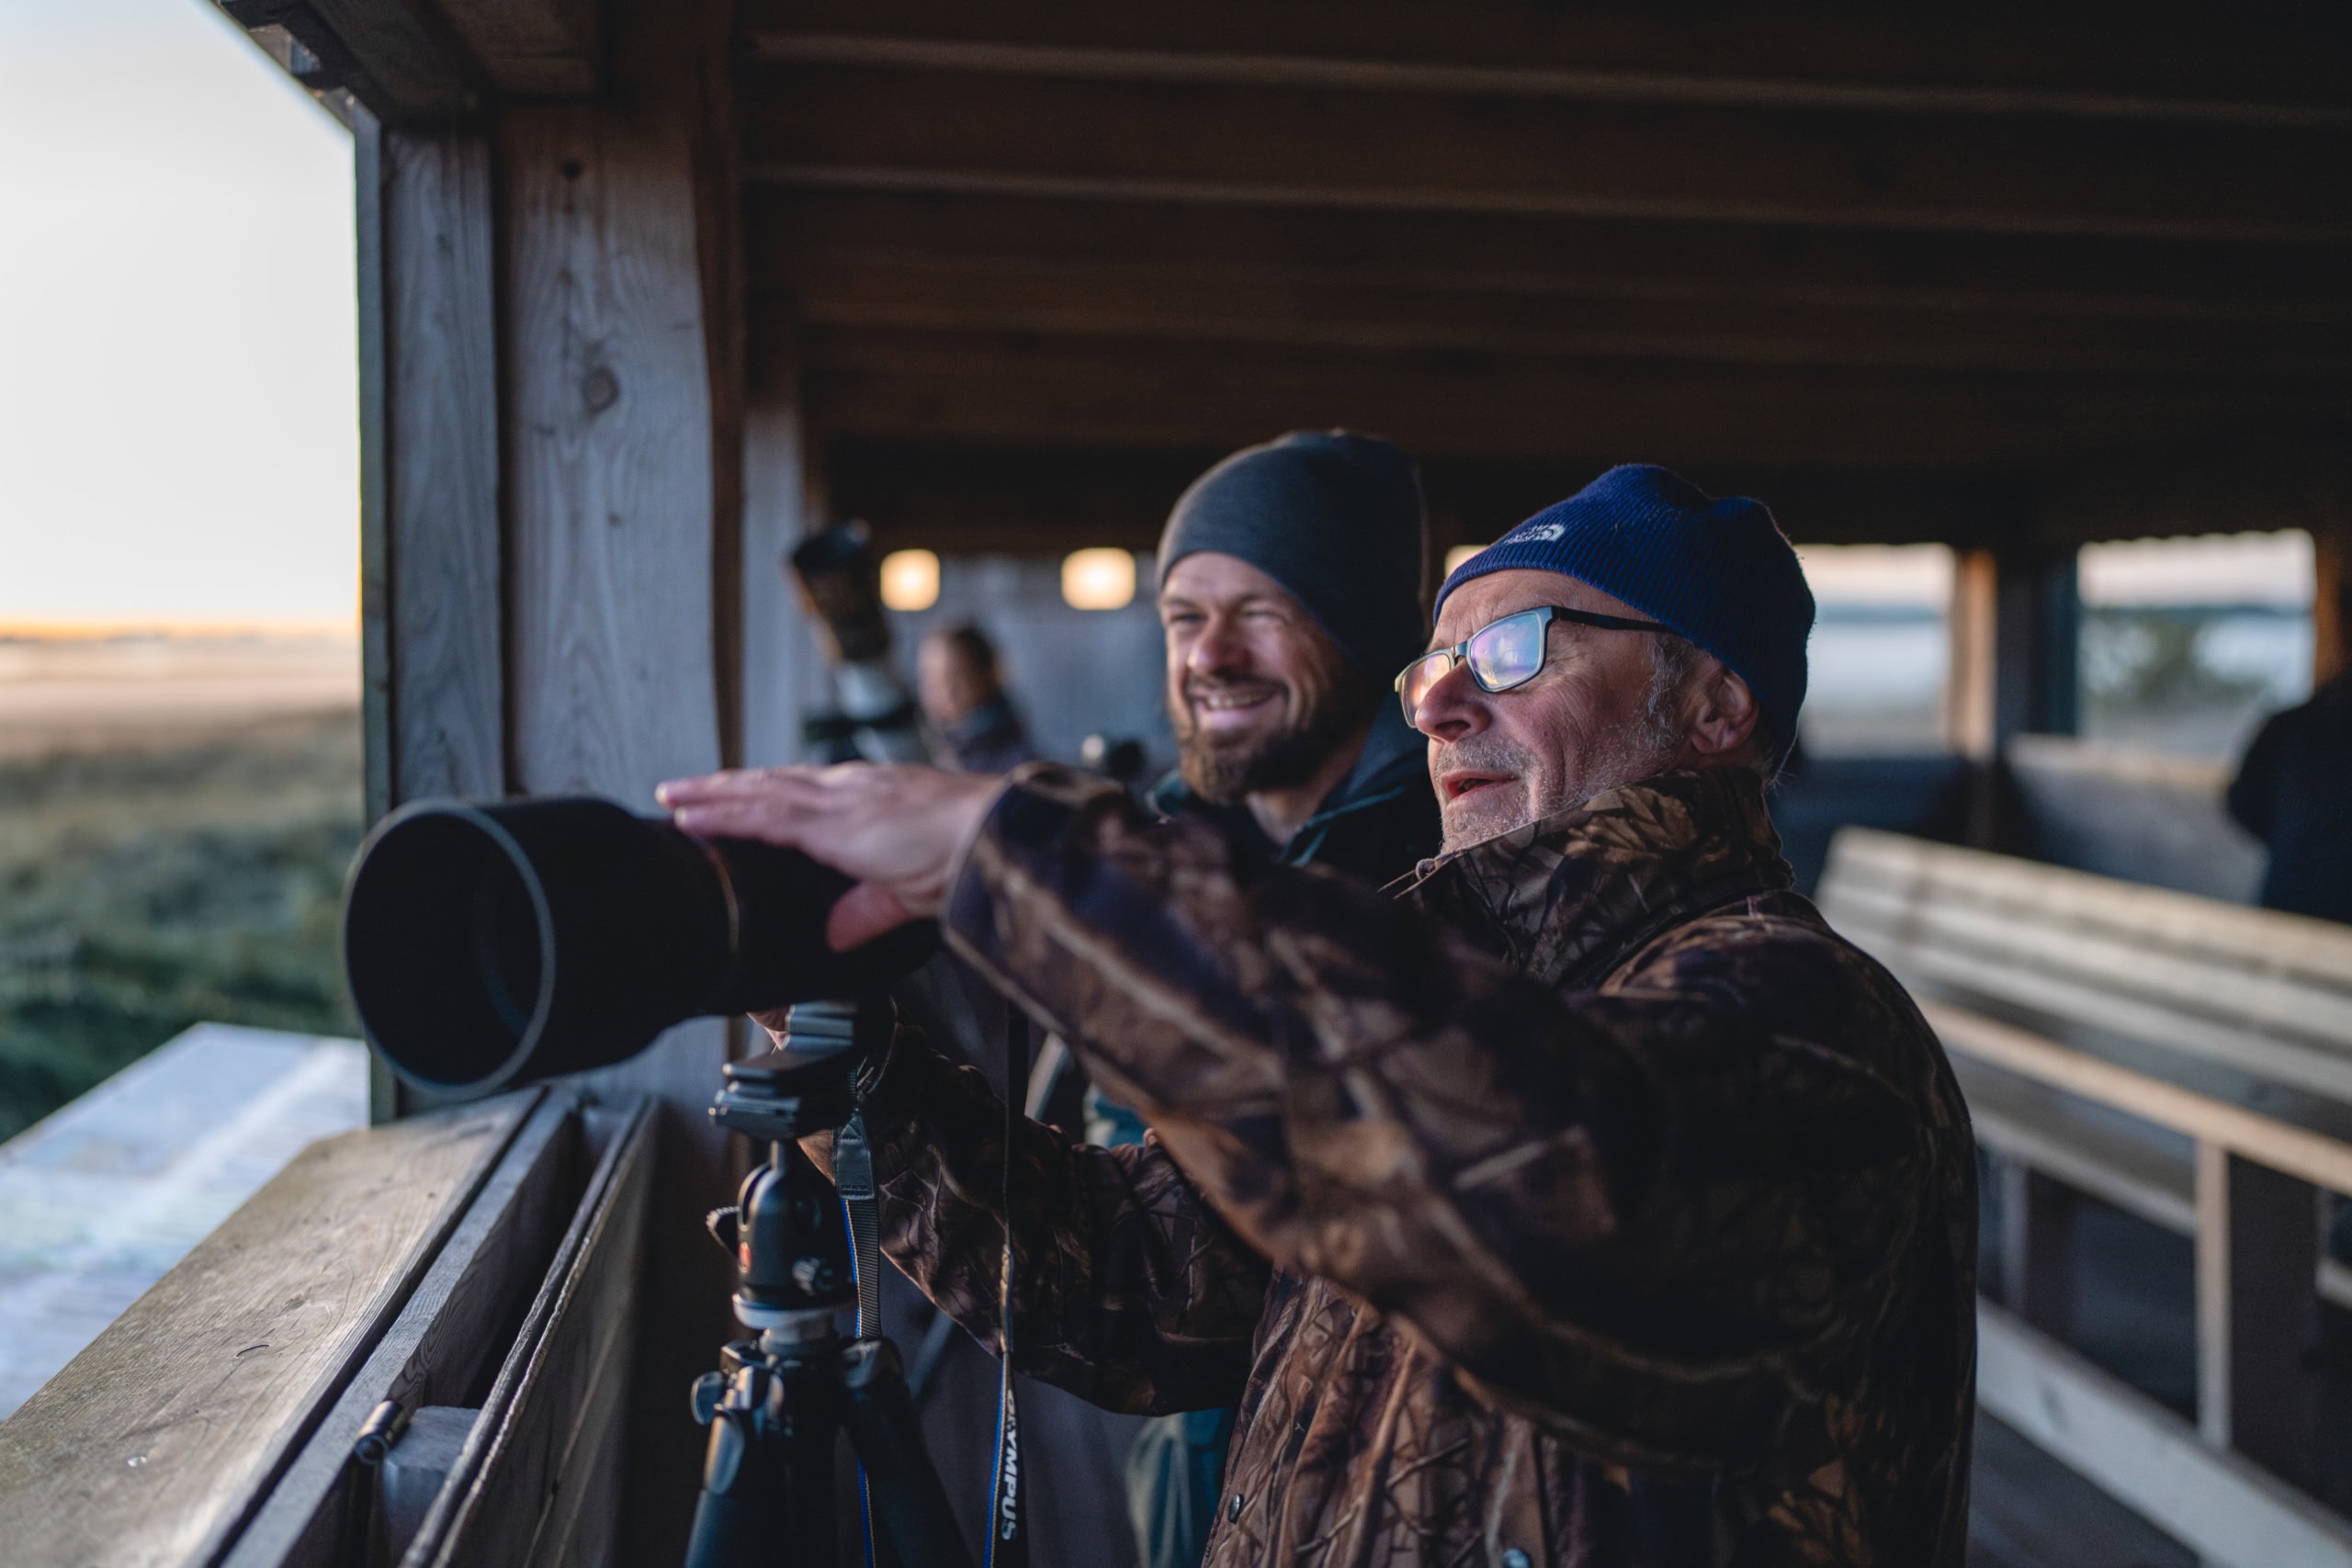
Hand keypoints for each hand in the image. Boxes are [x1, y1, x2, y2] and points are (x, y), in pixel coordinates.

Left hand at [657, 762, 1001, 948]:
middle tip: (684, 790)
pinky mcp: (831, 820)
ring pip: (758, 792)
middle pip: (771, 784)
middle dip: (727, 787)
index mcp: (871, 800)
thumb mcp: (909, 894)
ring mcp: (839, 799)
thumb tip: (838, 935)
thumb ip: (868, 912)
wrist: (993, 840)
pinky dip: (723, 813)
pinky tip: (693, 816)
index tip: (732, 797)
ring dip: (711, 794)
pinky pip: (763, 813)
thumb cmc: (970, 858)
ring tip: (673, 796)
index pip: (803, 793)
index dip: (763, 794)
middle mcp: (850, 788)